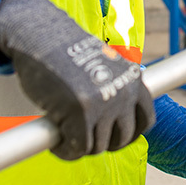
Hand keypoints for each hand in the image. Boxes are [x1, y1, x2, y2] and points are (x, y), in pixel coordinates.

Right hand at [0, 0, 154, 159]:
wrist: (40, 35)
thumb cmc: (65, 51)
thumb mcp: (102, 65)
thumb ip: (115, 89)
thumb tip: (117, 126)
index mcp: (132, 78)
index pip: (145, 120)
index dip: (126, 133)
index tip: (110, 136)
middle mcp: (123, 91)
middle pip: (122, 138)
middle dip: (102, 142)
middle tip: (83, 134)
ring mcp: (103, 102)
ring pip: (98, 146)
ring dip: (80, 146)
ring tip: (66, 132)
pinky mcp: (81, 113)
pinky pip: (77, 148)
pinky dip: (64, 150)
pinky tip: (55, 140)